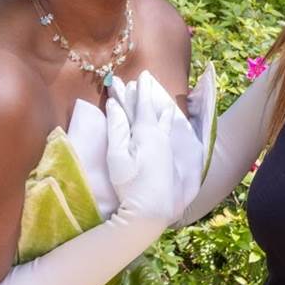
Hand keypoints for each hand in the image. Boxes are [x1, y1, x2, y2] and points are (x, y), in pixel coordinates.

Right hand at [104, 71, 179, 223]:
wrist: (153, 209)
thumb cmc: (130, 184)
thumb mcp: (117, 155)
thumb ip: (116, 128)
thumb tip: (113, 105)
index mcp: (146, 132)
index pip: (142, 105)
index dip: (139, 90)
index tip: (139, 76)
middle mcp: (160, 136)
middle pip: (154, 110)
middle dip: (147, 95)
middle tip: (146, 80)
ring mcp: (168, 147)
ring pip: (166, 121)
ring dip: (161, 108)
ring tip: (162, 99)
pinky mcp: (171, 159)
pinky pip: (169, 132)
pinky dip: (167, 122)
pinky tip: (170, 123)